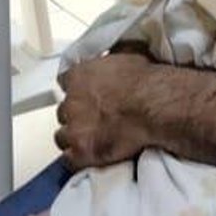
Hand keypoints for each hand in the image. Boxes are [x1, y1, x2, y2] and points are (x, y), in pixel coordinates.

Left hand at [55, 55, 158, 170]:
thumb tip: (115, 54)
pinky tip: (87, 158)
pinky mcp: (82, 151)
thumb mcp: (127, 54)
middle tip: (91, 120)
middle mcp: (71, 102)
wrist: (154, 106)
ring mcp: (74, 128)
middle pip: (63, 111)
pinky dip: (78, 160)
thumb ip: (112, 58)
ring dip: (73, 139)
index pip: (64, 82)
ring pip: (61, 137)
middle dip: (75, 116)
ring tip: (88, 141)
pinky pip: (69, 160)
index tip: (83, 96)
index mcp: (79, 76)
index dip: (75, 91)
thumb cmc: (145, 82)